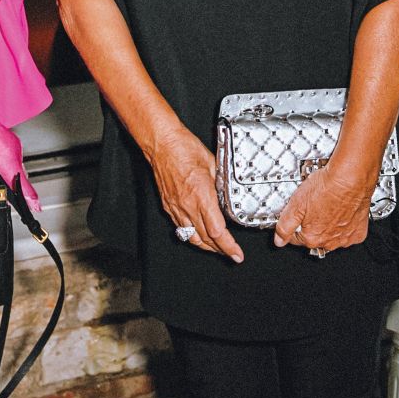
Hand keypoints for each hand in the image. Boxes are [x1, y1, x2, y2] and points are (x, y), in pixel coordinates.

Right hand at [146, 123, 243, 262]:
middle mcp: (188, 205)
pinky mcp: (168, 205)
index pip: (217, 231)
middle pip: (206, 239)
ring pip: (192, 238)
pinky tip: (197, 235)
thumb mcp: (213, 163)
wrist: (162, 143)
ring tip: (217, 249)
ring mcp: (176, 207)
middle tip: (232, 254)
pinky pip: (180, 228)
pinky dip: (191, 236)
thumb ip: (222, 183)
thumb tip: (230, 193)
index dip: (229, 246)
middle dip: (221, 250)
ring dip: (206, 247)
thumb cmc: (184, 148)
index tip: (237, 253)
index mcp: (202, 195)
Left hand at [274, 164, 371, 254]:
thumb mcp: (296, 203)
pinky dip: (344, 226)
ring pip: (331, 237)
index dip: (292, 227)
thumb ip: (285, 225)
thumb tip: (279, 240)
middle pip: (314, 238)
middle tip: (313, 207)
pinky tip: (340, 212)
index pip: (295, 239)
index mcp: (312, 237)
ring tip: (327, 207)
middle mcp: (329, 242)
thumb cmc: (326, 187)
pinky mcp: (358, 232)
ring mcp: (345, 238)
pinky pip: (348, 233)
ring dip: (328, 226)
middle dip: (311, 225)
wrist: (350, 178)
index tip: (295, 217)